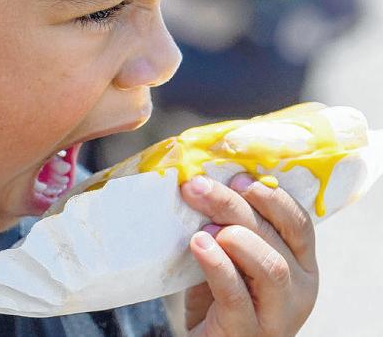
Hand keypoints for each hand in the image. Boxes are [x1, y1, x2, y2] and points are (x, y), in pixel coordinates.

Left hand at [180, 173, 318, 336]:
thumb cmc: (219, 292)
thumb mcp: (232, 254)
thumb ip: (230, 223)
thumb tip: (206, 178)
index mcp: (300, 263)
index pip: (298, 221)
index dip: (269, 195)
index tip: (235, 177)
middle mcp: (299, 289)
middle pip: (275, 236)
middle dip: (234, 204)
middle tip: (197, 186)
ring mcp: (277, 315)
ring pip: (270, 267)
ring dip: (234, 236)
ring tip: (202, 228)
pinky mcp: (246, 333)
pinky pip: (236, 295)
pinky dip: (217, 265)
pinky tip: (198, 245)